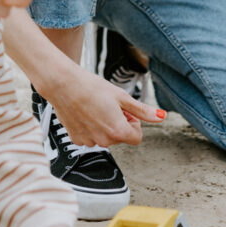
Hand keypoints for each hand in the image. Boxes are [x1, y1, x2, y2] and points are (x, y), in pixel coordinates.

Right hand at [0, 9, 163, 146]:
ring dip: (104, 125)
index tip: (125, 110)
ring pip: (105, 137)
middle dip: (119, 122)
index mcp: (118, 131)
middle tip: (108, 105)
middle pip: (120, 137)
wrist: (63, 85)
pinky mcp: (76, 139)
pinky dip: (90, 128)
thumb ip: (142, 110)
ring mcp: (89, 141)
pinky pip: (91, 137)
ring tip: (95, 107)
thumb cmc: (92, 87)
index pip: (137, 137)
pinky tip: (85, 113)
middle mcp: (104, 141)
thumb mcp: (121, 96)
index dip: (133, 122)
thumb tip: (161, 117)